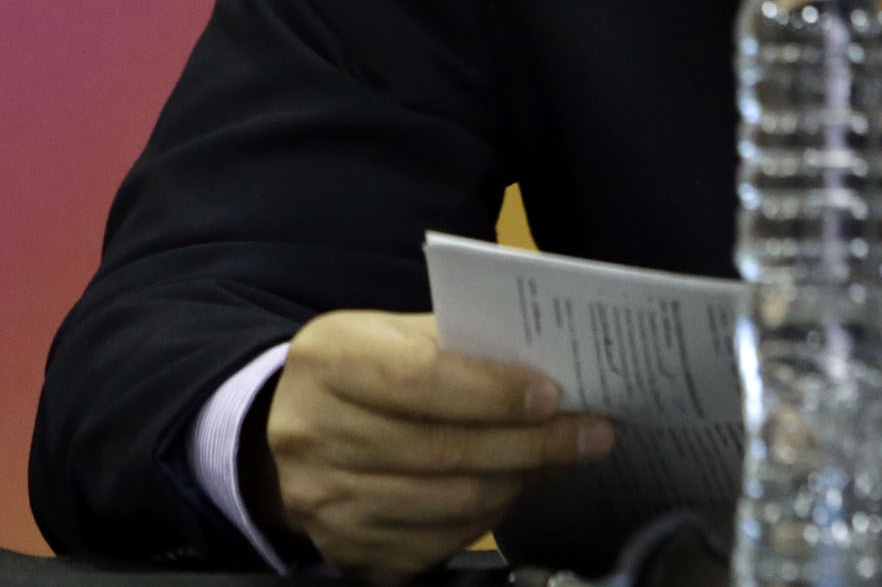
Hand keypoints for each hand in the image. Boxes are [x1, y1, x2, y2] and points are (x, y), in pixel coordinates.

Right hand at [261, 310, 612, 583]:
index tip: (553, 396)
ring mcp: (326, 501)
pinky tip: (503, 491)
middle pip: (444, 450)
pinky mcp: (346, 548)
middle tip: (587, 434)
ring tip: (549, 461)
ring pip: (450, 503)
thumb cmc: (359, 373)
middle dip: (530, 445)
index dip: (493, 392)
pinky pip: (438, 544)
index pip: (419, 379)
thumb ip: (453, 344)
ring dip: (515, 484)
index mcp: (326, 361)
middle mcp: (313, 433)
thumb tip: (541, 367)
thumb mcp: (389, 333)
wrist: (294, 428)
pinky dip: (484, 520)